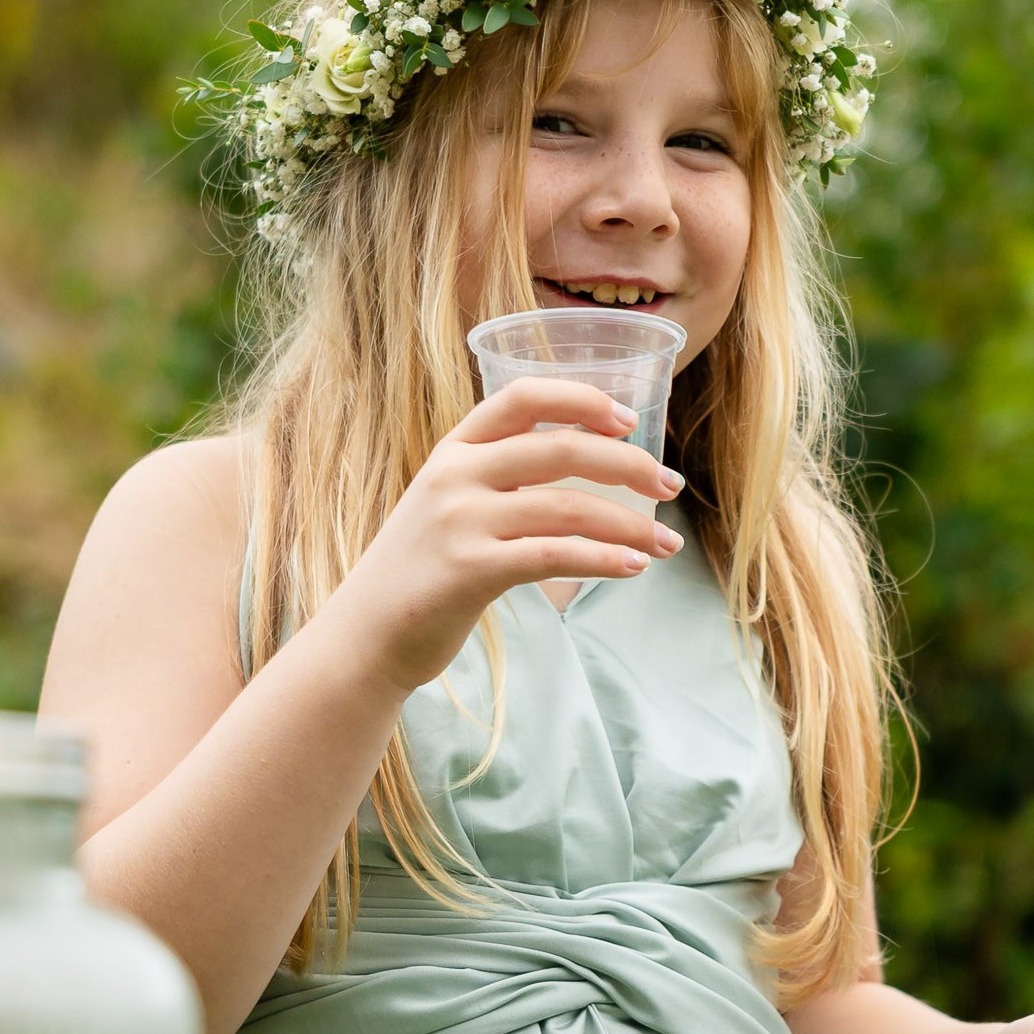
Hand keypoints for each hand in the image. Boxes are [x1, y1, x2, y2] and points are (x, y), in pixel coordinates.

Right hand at [334, 376, 685, 692]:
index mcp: (453, 450)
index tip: (628, 420)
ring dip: (630, 525)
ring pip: (567, 507)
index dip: (581, 399)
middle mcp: (455, 475)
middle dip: (628, 466)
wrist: (364, 636)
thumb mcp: (448, 507)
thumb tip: (586, 472)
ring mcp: (460, 520)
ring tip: (666, 544)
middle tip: (669, 485)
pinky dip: (603, 559)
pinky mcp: (470, 569)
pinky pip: (554, 555)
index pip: (522, 397)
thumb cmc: (420, 573)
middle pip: (561, 449)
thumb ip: (498, 481)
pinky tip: (632, 568)